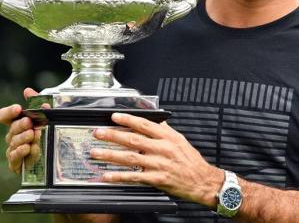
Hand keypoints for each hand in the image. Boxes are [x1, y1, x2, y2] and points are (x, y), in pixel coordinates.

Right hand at [0, 87, 44, 173]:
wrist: (55, 158)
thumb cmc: (47, 136)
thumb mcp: (47, 118)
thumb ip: (38, 103)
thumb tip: (27, 90)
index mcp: (17, 123)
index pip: (3, 116)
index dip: (8, 112)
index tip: (18, 109)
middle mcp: (13, 136)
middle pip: (12, 129)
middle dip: (20, 125)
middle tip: (29, 123)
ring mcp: (13, 150)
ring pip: (14, 142)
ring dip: (23, 138)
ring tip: (33, 135)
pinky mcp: (16, 164)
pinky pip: (14, 158)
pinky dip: (20, 152)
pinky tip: (27, 148)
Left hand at [90, 113, 222, 207]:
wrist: (202, 181)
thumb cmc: (191, 161)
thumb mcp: (180, 140)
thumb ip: (165, 130)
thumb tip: (153, 119)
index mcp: (168, 137)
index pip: (144, 124)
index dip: (128, 120)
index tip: (114, 117)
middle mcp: (162, 149)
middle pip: (133, 139)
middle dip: (113, 135)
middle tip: (98, 133)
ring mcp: (159, 164)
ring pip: (130, 157)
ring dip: (110, 155)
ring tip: (96, 153)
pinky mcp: (157, 179)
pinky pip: (134, 177)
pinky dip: (119, 176)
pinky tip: (108, 175)